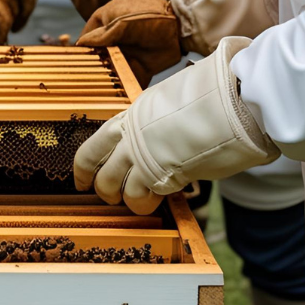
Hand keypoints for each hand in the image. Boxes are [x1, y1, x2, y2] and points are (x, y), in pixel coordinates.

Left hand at [73, 37, 278, 213]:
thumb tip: (158, 139)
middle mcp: (126, 135)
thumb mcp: (169, 106)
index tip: (81, 181)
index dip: (83, 168)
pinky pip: (139, 196)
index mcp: (128, 117)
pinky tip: (161, 198)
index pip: (93, 146)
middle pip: (93, 168)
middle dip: (101, 188)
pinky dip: (147, 203)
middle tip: (112, 198)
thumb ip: (155, 126)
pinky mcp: (155, 171)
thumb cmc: (205, 101)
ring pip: (111, 186)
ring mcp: (138, 153)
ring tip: (143, 202)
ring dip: (125, 200)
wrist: (222, 104)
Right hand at [76, 0, 183, 87]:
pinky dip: (125, 86)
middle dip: (94, 65)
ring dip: (108, 78)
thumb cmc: (151, 15)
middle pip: (99, 54)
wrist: (182, 26)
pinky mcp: (142, 65)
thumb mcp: (121, 22)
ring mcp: (129, 51)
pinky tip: (118, 96)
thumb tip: (81, 44)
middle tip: (86, 78)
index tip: (76, 60)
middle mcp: (116, 37)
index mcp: (107, 20)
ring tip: (100, 90)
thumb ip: (101, 35)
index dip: (83, 48)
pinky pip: (130, 78)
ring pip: (113, 67)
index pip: (88, 35)